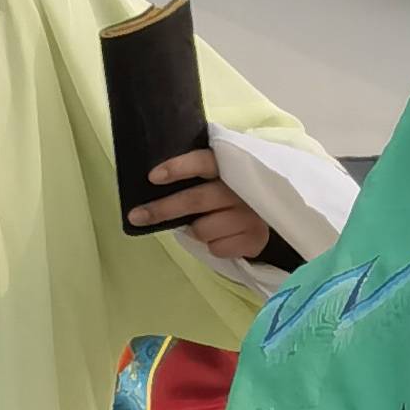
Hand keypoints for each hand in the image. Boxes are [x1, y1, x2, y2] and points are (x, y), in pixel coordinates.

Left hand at [128, 143, 273, 268]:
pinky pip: (217, 248)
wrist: (272, 216)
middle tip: (137, 216)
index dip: (179, 168)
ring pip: (203, 229)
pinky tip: (224, 237)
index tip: (153, 177)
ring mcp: (252, 214)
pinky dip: (214, 246)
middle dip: (163, 209)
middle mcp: (244, 189)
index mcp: (232, 166)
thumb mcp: (220, 177)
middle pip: (196, 199)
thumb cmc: (232, 194)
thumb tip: (154, 185)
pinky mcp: (255, 238)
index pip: (204, 162)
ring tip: (206, 225)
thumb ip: (198, 176)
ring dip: (196, 231)